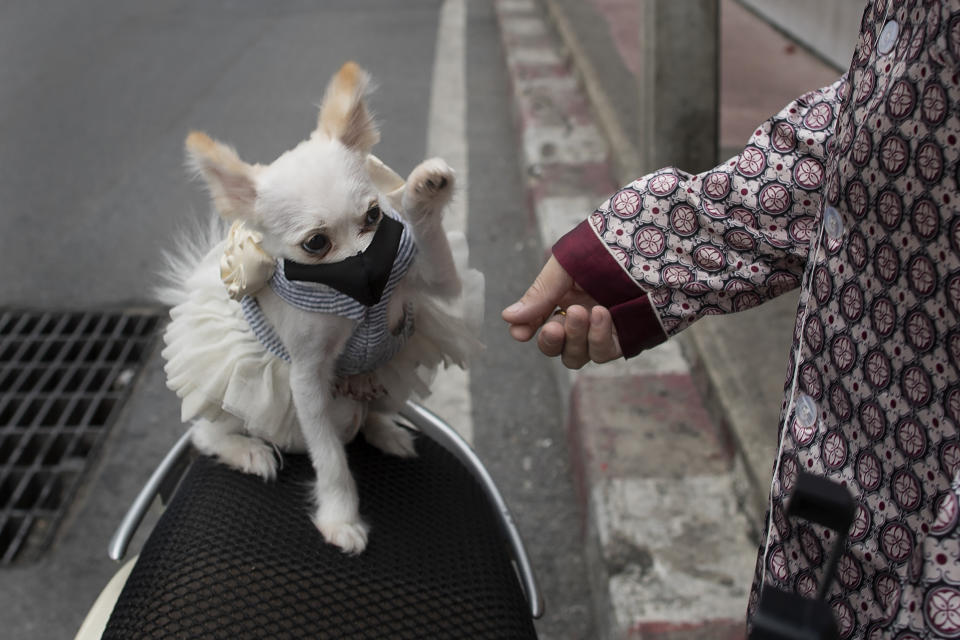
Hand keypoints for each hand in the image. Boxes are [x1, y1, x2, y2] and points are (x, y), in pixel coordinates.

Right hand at [502, 256, 621, 368]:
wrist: (650, 242)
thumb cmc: (605, 247)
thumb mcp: (566, 266)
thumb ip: (540, 293)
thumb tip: (508, 318)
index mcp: (561, 296)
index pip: (536, 323)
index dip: (526, 330)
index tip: (520, 332)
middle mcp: (579, 316)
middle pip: (555, 346)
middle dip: (551, 340)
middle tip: (554, 327)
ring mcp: (601, 329)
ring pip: (576, 355)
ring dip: (575, 339)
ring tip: (582, 312)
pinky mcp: (624, 338)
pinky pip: (603, 353)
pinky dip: (598, 338)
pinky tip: (601, 315)